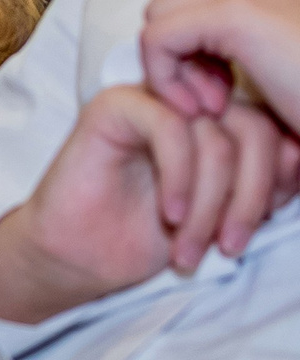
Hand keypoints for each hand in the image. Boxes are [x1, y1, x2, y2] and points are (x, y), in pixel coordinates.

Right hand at [0, 85, 299, 323]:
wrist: (81, 258)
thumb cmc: (148, 238)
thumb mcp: (222, 214)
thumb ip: (256, 184)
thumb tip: (297, 164)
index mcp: (218, 124)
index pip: (273, 133)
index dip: (276, 184)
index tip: (255, 230)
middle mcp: (190, 104)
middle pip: (254, 130)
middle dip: (249, 198)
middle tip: (230, 246)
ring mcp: (153, 100)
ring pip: (216, 136)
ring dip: (210, 202)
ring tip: (192, 246)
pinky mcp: (117, 107)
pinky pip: (171, 128)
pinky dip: (179, 177)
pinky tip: (170, 214)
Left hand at [141, 0, 299, 132]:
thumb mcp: (289, 64)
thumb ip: (253, 45)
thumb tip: (198, 56)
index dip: (191, 32)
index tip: (221, 84)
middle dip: (175, 39)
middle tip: (212, 92)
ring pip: (159, 8)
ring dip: (171, 61)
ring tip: (214, 102)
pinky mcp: (238, 11)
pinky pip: (158, 36)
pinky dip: (165, 76)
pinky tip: (206, 108)